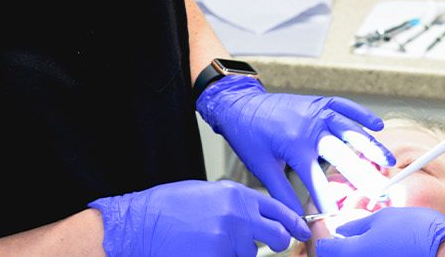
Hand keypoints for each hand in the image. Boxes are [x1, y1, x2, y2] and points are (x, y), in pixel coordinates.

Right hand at [89, 179, 307, 256]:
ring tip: (210, 242)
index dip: (293, 223)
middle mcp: (238, 214)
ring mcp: (229, 239)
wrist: (141, 223)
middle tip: (269, 245)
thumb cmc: (168, 207)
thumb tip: (256, 217)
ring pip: (249, 254)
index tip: (302, 231)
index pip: (278, 209)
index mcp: (236, 194)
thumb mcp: (208, 193)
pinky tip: (203, 250)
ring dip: (237, 253)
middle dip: (276, 243)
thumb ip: (236, 203)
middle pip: (276, 236)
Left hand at [196, 76, 393, 213]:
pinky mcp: (319, 103)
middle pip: (343, 154)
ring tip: (387, 161)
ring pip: (350, 129)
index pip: (317, 180)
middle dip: (363, 174)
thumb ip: (282, 194)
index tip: (340, 215)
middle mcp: (310, 127)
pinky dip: (361, 115)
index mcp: (295, 145)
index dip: (329, 199)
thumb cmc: (249, 135)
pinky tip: (377, 126)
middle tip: (380, 189)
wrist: (240, 104)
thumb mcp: (262, 168)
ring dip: (370, 146)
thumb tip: (295, 218)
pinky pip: (345, 106)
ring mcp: (317, 112)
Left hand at [314, 207, 444, 256]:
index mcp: (350, 253)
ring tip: (362, 229)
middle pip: (333, 255)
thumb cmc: (418, 233)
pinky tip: (376, 241)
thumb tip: (343, 227)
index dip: (318, 227)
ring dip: (351, 245)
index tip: (321, 216)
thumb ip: (356, 225)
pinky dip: (366, 251)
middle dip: (332, 238)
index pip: (321, 244)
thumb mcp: (382, 218)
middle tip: (340, 224)